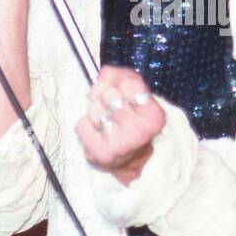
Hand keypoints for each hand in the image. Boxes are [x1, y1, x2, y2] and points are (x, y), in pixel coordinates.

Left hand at [76, 66, 164, 186]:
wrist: (129, 160)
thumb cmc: (131, 120)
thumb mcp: (136, 94)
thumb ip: (120, 75)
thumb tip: (100, 78)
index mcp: (154, 115)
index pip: (128, 82)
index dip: (121, 86)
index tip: (126, 99)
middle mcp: (140, 130)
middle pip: (109, 94)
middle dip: (107, 100)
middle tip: (115, 115)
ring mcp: (121, 143)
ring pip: (94, 109)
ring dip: (96, 114)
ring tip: (107, 126)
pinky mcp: (101, 153)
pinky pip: (82, 124)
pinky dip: (85, 127)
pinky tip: (97, 135)